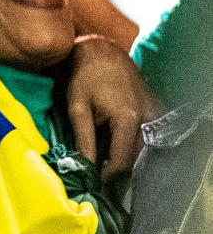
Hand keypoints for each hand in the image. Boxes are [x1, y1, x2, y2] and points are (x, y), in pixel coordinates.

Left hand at [65, 35, 162, 178]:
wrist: (102, 52)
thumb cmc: (85, 77)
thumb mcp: (77, 107)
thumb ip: (83, 139)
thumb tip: (85, 168)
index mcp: (128, 118)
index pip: (123, 162)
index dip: (107, 177)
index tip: (93, 181)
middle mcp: (148, 118)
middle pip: (136, 160)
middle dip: (117, 172)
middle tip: (97, 176)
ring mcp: (155, 115)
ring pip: (143, 151)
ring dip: (125, 160)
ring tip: (103, 163)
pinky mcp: (156, 113)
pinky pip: (146, 139)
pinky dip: (131, 147)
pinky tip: (114, 147)